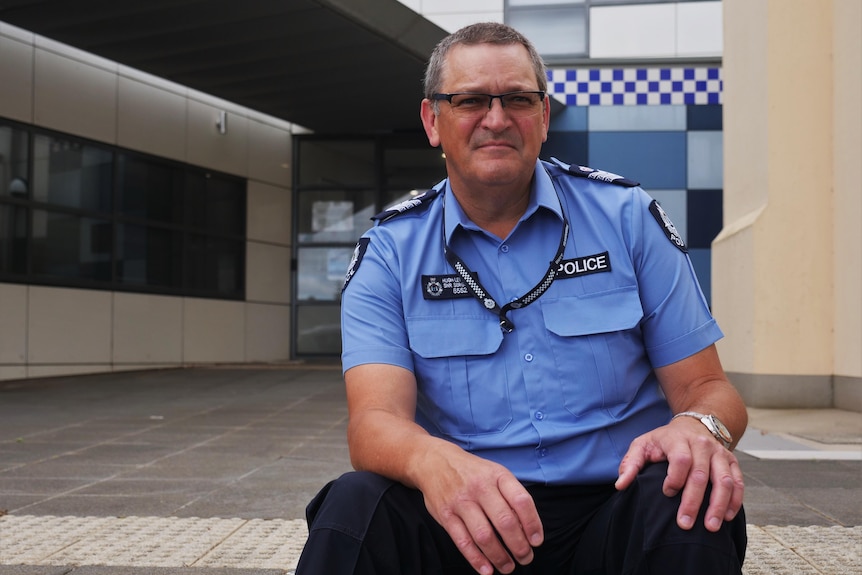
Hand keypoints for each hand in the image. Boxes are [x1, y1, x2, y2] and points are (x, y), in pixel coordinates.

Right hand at [417, 448, 543, 574]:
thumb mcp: (495, 473)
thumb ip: (511, 496)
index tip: (537, 541)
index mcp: (497, 475)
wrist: (434, 461)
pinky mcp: (445, 515)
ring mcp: (461, 501)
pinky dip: (476, 559)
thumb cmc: (472, 472)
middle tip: (526, 558)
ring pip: (484, 535)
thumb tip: (527, 528)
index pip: (521, 501)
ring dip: (500, 556)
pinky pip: (462, 541)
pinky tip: (487, 569)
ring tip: (508, 567)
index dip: (533, 524)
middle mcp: (480, 487)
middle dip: (519, 546)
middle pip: (505, 521)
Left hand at [615, 417, 744, 531]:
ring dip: (718, 505)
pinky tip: (726, 517)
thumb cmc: (664, 440)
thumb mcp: (643, 445)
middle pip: (701, 474)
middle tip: (685, 524)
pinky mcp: (732, 461)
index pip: (681, 459)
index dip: (675, 479)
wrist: (693, 425)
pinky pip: (738, 482)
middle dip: (693, 502)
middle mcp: (702, 444)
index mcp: (678, 439)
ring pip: (724, 480)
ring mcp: (719, 453)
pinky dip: (735, 501)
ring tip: (710, 526)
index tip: (666, 493)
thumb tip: (620, 485)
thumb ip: (630, 463)